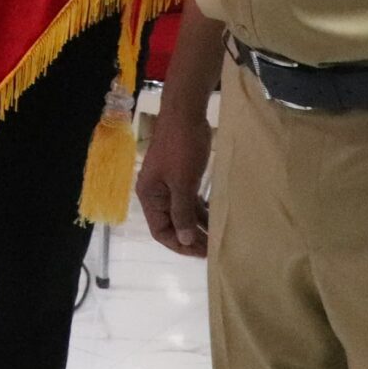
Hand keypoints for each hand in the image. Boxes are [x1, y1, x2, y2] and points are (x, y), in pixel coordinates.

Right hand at [136, 109, 211, 257]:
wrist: (185, 115)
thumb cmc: (181, 149)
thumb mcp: (182, 183)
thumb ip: (183, 213)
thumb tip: (185, 240)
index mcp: (149, 196)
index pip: (161, 231)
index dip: (180, 244)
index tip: (202, 252)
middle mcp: (156, 194)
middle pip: (171, 224)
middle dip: (190, 238)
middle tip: (214, 249)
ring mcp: (168, 185)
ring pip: (182, 214)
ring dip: (198, 226)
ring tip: (217, 238)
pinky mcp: (181, 177)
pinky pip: (189, 201)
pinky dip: (201, 211)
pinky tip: (216, 219)